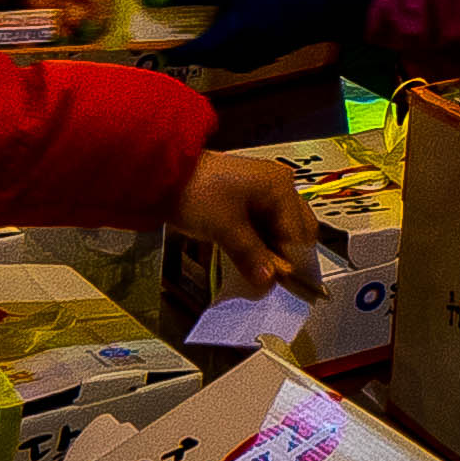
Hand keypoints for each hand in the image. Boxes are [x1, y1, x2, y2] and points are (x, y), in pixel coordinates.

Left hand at [176, 148, 321, 303]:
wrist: (161, 173)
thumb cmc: (198, 195)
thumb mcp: (225, 229)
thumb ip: (251, 257)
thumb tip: (268, 283)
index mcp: (280, 188)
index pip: (297, 233)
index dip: (292, 262)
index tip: (286, 287)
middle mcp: (278, 184)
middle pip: (295, 227)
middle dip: (286, 254)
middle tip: (275, 281)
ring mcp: (263, 188)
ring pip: (278, 226)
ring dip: (272, 249)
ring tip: (260, 274)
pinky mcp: (246, 195)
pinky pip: (263, 222)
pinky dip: (259, 241)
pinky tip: (250, 258)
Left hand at [178, 0, 380, 78]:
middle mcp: (249, 20)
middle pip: (206, 44)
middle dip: (183, 50)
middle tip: (167, 52)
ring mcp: (265, 39)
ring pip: (225, 58)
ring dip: (207, 58)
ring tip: (197, 54)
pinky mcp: (280, 48)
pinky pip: (247, 61)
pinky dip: (233, 61)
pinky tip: (233, 56)